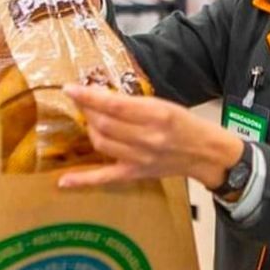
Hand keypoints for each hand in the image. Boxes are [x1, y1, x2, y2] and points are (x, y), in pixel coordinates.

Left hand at [58, 84, 243, 189]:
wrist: (205, 153)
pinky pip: (105, 178)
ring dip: (89, 129)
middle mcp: (147, 138)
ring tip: (88, 120)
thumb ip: (134, 103)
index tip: (71, 88)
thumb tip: (102, 97)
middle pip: (103, 124)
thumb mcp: (164, 105)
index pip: (114, 105)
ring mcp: (140, 158)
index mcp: (156, 115)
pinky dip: (83, 180)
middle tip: (82, 101)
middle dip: (87, 110)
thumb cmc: (185, 125)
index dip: (88, 96)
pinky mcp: (135, 174)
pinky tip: (64, 181)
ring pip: (101, 143)